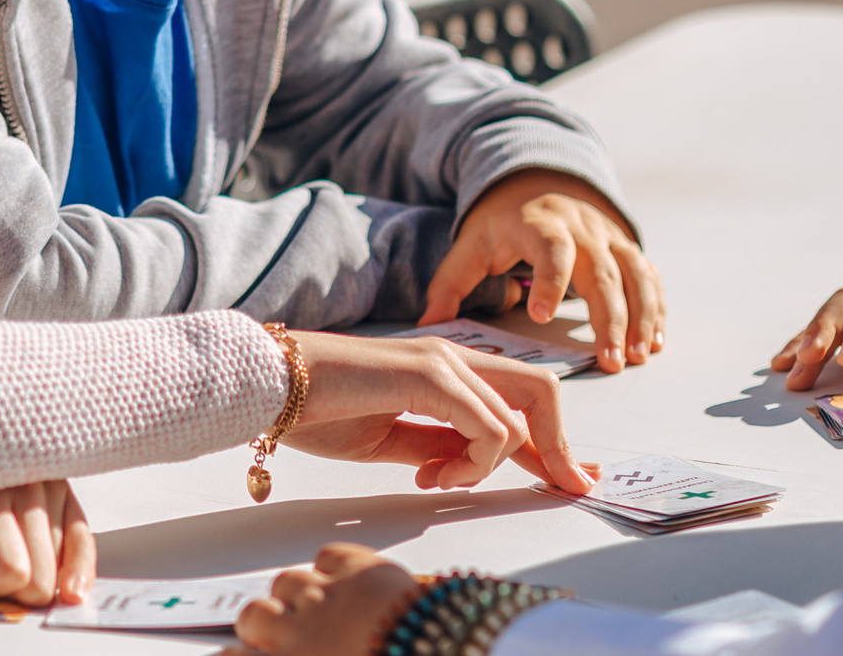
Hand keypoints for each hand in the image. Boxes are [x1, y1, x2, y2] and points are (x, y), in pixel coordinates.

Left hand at [0, 480, 92, 605]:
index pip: (12, 569)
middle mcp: (19, 472)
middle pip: (38, 572)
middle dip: (9, 587)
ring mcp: (43, 475)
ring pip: (59, 558)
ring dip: (31, 571)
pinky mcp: (59, 482)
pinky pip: (82, 534)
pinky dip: (78, 566)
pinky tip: (70, 591)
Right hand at [235, 544, 416, 655]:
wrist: (445, 653)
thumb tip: (297, 653)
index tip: (232, 655)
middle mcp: (302, 631)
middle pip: (255, 614)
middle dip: (261, 621)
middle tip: (275, 628)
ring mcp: (328, 596)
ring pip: (289, 581)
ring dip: (296, 593)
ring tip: (314, 605)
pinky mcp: (357, 568)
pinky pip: (326, 556)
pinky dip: (330, 567)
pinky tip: (342, 581)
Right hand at [286, 330, 596, 494]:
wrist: (270, 385)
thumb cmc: (317, 408)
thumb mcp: (389, 440)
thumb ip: (435, 447)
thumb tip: (467, 466)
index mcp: (445, 370)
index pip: (520, 400)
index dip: (553, 442)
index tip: (571, 478)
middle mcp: (453, 357)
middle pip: (542, 392)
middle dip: (560, 447)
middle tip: (565, 486)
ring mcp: (443, 360)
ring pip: (515, 421)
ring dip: (487, 467)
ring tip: (436, 479)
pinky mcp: (430, 374)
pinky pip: (488, 428)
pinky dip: (473, 462)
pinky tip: (433, 474)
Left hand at [419, 170, 663, 374]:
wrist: (539, 177)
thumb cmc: (503, 222)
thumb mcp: (472, 243)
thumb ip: (451, 282)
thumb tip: (429, 326)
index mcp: (538, 225)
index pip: (550, 249)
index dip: (549, 280)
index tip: (539, 315)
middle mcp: (581, 228)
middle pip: (601, 271)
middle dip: (608, 318)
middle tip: (609, 361)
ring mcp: (608, 236)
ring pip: (634, 273)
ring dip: (641, 315)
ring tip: (636, 356)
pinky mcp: (626, 246)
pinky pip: (648, 275)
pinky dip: (656, 306)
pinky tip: (653, 340)